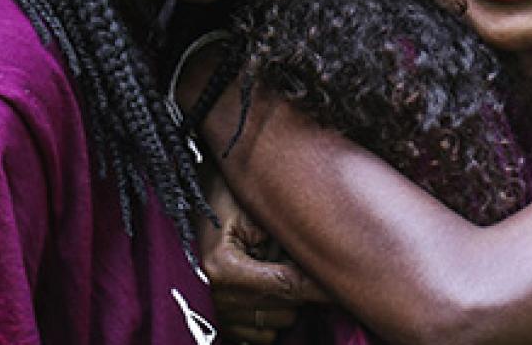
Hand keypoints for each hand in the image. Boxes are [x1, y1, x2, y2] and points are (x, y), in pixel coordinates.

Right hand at [200, 172, 329, 342]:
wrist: (185, 209)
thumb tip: (321, 256)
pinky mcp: (217, 326)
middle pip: (286, 308)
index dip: (320, 286)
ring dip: (285, 302)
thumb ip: (282, 236)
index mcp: (223, 268)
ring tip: (274, 271)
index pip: (287, 284)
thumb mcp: (250, 209)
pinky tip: (265, 290)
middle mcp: (217, 298)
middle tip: (295, 259)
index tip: (346, 286)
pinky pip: (261, 335)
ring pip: (277, 324)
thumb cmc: (220, 199)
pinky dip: (270, 316)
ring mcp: (215, 316)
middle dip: (300, 287)